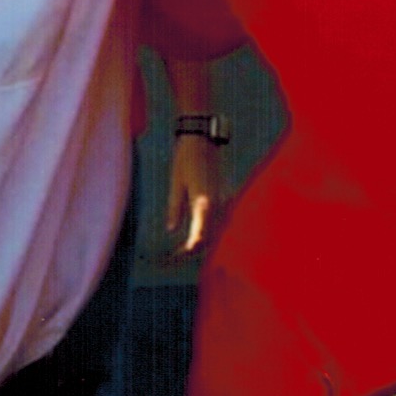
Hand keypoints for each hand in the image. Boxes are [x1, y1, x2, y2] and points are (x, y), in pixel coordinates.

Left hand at [164, 132, 223, 255]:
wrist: (203, 137)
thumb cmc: (186, 157)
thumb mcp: (175, 183)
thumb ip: (175, 208)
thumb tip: (171, 230)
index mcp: (204, 203)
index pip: (198, 239)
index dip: (186, 253)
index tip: (173, 258)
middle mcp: (218, 205)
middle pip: (208, 239)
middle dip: (191, 251)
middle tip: (172, 258)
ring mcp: (224, 201)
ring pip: (214, 232)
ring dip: (199, 242)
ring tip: (180, 250)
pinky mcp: (225, 197)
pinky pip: (218, 221)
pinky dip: (206, 231)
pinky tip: (194, 235)